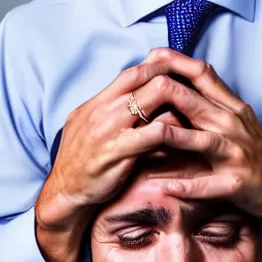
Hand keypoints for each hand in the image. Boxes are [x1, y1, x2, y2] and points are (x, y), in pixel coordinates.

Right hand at [35, 59, 211, 261]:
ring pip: (152, 99)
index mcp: (97, 101)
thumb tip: (139, 97)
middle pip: (145, 77)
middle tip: (197, 92)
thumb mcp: (90, 126)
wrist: (64, 193)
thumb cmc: (82, 161)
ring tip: (196, 114)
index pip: (133, 71)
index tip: (181, 76)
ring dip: (177, 104)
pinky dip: (173, 132)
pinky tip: (186, 138)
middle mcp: (103, 110)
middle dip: (174, 80)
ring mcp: (110, 129)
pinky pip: (153, 133)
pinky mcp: (118, 152)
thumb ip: (112, 109)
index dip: (159, 68)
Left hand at [131, 49, 261, 261]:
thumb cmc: (251, 154)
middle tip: (136, 89)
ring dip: (176, 137)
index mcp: (231, 108)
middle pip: (198, 103)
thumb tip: (176, 77)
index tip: (150, 56)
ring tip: (148, 135)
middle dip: (167, 93)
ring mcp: (237, 155)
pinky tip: (166, 187)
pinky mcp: (238, 184)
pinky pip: (210, 186)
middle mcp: (234, 126)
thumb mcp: (235, 120)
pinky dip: (188, 186)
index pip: (204, 75)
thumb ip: (209, 99)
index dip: (176, 63)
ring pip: (204, 142)